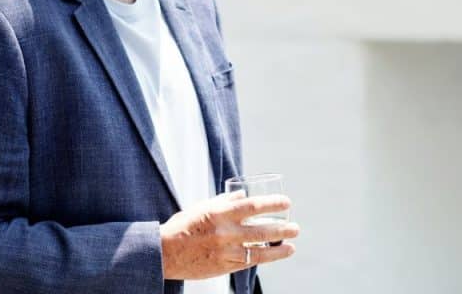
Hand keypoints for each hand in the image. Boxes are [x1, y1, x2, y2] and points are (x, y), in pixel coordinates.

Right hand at [159, 191, 299, 279]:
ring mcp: (225, 251)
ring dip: (279, 249)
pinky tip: (273, 256)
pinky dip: (263, 259)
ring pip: (259, 251)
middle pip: (262, 230)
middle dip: (282, 229)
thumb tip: (243, 195)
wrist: (165, 252)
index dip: (273, 204)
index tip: (286, 203)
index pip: (253, 206)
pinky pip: (248, 263)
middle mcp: (224, 232)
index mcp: (219, 212)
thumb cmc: (184, 225)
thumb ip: (224, 201)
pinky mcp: (224, 267)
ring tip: (292, 245)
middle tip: (296, 228)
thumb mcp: (202, 207)